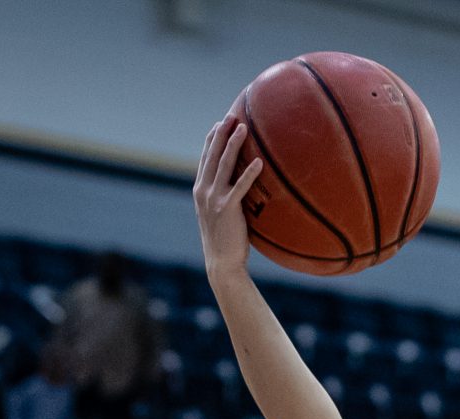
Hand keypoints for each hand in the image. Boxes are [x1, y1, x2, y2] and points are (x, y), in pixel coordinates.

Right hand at [193, 115, 264, 279]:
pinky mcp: (227, 209)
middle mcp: (203, 191)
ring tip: (243, 127)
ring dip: (233, 144)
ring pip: (223, 165)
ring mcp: (214, 199)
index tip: (220, 123)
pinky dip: (248, 173)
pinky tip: (259, 162)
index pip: (205, 158)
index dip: (212, 139)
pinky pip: (239, 187)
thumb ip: (225, 198)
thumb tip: (241, 188)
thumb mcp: (220, 215)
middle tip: (231, 115)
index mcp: (200, 190)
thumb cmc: (226, 241)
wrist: (221, 263)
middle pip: (212, 155)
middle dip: (222, 133)